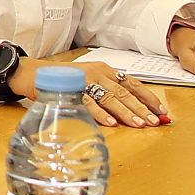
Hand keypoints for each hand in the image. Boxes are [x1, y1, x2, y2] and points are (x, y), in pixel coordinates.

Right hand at [10, 57, 169, 127]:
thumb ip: (105, 90)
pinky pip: (89, 102)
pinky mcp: (70, 89)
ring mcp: (84, 80)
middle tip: (155, 121)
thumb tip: (128, 108)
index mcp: (104, 69)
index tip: (162, 110)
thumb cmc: (62, 79)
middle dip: (142, 108)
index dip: (148, 97)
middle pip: (124, 92)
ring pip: (110, 97)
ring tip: (139, 124)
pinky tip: (111, 123)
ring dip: (126, 112)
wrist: (33, 73)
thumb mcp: (88, 80)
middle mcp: (97, 73)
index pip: (132, 83)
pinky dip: (100, 113)